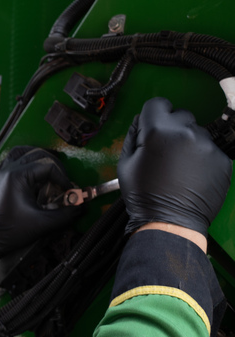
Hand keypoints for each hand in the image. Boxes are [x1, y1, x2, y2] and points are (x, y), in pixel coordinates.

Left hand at [0, 147, 80, 260]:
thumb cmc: (11, 231)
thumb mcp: (44, 223)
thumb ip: (65, 214)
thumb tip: (80, 206)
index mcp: (17, 176)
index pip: (48, 167)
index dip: (62, 178)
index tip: (68, 191)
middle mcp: (8, 170)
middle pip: (37, 154)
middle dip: (54, 166)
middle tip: (62, 180)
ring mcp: (1, 173)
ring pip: (22, 152)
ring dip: (37, 157)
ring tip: (50, 168)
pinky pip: (11, 160)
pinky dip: (24, 161)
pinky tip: (33, 172)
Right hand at [118, 97, 231, 235]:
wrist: (169, 223)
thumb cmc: (144, 196)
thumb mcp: (126, 164)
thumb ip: (133, 136)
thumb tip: (141, 122)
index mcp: (158, 132)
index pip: (158, 103)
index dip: (152, 115)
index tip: (151, 127)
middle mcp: (186, 133)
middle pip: (180, 115)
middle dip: (171, 128)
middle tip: (164, 151)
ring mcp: (207, 146)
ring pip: (195, 132)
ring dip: (186, 143)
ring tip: (178, 167)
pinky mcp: (221, 160)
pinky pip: (208, 149)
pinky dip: (200, 158)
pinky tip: (190, 175)